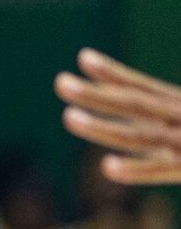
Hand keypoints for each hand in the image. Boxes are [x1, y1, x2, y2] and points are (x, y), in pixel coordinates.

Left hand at [55, 48, 180, 181]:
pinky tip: (107, 167)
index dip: (114, 74)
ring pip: (138, 136)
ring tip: (68, 117)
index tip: (84, 58)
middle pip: (134, 104)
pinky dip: (136, 170)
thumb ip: (173, 113)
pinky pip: (161, 171)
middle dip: (96, 95)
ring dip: (102, 127)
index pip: (144, 89)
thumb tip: (161, 109)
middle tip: (60, 82)